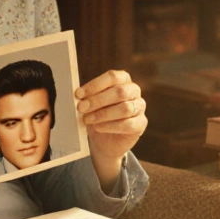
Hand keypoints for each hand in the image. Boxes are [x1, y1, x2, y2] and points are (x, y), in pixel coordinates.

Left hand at [76, 69, 147, 190]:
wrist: (105, 141)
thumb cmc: (98, 117)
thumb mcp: (91, 104)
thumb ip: (87, 97)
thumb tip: (78, 95)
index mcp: (123, 80)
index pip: (112, 77)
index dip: (95, 85)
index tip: (79, 94)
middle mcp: (134, 91)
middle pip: (119, 92)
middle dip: (98, 100)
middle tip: (81, 108)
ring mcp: (140, 107)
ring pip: (124, 108)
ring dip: (102, 114)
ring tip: (88, 119)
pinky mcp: (141, 124)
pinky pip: (128, 124)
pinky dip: (110, 126)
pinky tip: (98, 127)